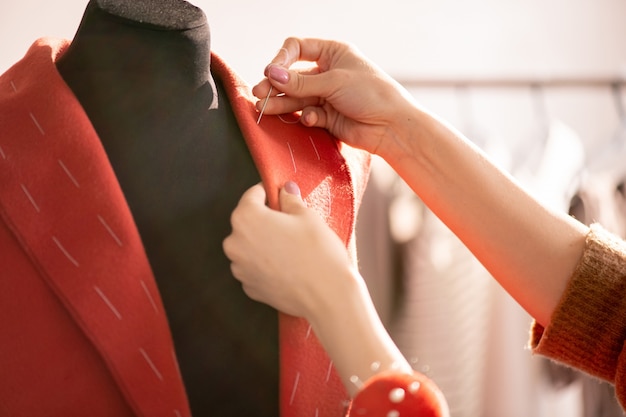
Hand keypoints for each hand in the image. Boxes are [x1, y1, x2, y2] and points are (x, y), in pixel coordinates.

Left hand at [222, 181, 356, 320]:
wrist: (327, 295)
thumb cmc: (318, 252)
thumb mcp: (307, 216)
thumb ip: (290, 200)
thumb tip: (285, 190)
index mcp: (246, 218)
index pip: (252, 195)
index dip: (269, 193)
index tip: (282, 196)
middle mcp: (235, 243)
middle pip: (247, 222)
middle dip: (265, 219)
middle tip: (290, 224)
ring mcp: (240, 268)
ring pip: (249, 246)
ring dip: (264, 242)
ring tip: (290, 247)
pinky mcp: (249, 287)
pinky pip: (254, 267)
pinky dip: (266, 264)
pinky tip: (287, 265)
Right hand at [252, 37, 417, 159]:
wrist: (392, 126)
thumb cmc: (372, 94)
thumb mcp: (334, 82)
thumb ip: (301, 82)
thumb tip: (271, 75)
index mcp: (332, 53)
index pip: (297, 48)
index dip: (281, 60)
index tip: (270, 73)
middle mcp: (327, 72)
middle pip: (292, 76)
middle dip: (275, 85)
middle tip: (258, 94)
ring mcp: (326, 95)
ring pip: (296, 97)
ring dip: (281, 103)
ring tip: (263, 109)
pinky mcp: (327, 116)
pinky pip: (307, 114)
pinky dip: (306, 117)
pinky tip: (311, 119)